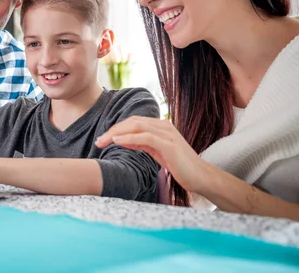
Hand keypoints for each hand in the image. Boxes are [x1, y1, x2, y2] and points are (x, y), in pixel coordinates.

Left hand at [95, 116, 212, 193]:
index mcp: (161, 126)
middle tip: (98, 141)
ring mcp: (167, 134)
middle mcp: (164, 126)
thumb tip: (121, 139)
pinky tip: (117, 142)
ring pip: (136, 126)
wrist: (200, 177)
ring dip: (117, 133)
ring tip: (103, 141)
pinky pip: (145, 137)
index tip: (102, 139)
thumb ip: (141, 143)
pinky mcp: (169, 145)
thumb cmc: (179, 165)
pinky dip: (129, 138)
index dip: (116, 128)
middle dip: (113, 130)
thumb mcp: (156, 151)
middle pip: (132, 122)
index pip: (133, 122)